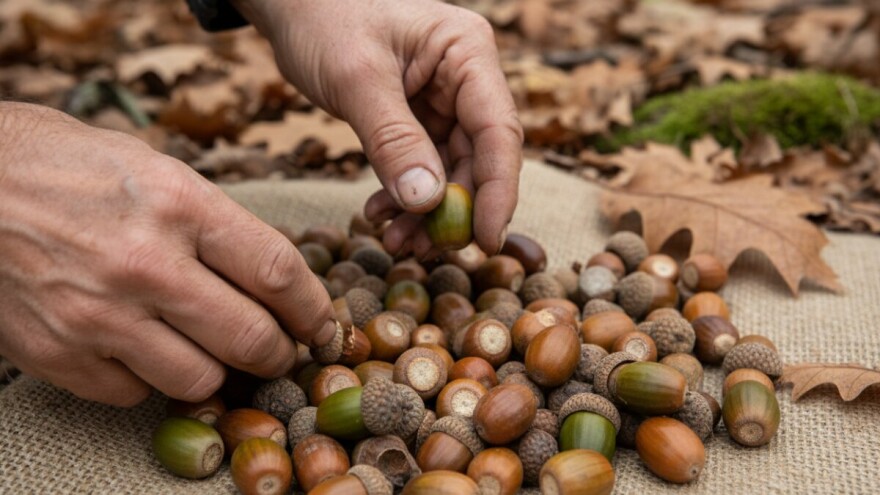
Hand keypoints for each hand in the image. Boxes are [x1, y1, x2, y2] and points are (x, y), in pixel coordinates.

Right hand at [0, 103, 335, 406]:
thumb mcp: (154, 168)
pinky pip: (134, 393)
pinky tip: (140, 347)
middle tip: (279, 350)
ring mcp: (98, 314)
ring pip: (200, 379)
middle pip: (251, 338)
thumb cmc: (66, 163)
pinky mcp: (58, 352)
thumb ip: (214, 223)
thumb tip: (271, 275)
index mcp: (179, 204)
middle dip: (278, 353)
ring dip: (215, 370)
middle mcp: (144, 264)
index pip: (277, 272)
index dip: (312, 307)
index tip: (319, 323)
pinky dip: (148, 378)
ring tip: (206, 346)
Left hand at [234, 0, 522, 257]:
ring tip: (393, 238)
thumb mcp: (357, 79)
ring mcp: (442, 99)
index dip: (498, 191)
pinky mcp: (417, 117)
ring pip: (449, 169)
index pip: (498, 131)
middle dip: (453, 209)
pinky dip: (404, 195)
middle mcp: (464, 78)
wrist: (290, 2)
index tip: (485, 240)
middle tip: (425, 249)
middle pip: (479, 157)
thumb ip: (394, 140)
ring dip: (425, 211)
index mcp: (466, 53)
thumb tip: (428, 202)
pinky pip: (421, 166)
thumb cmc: (323, 17)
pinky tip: (380, 212)